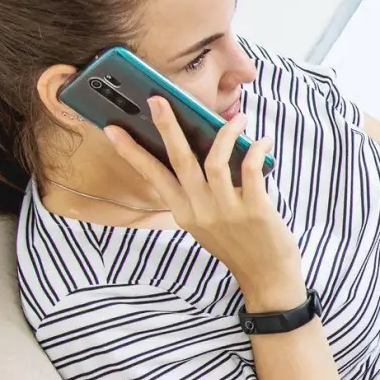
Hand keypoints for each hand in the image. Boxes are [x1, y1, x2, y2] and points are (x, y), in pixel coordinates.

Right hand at [107, 97, 304, 310]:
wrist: (267, 280)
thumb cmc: (240, 247)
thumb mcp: (207, 224)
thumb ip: (199, 195)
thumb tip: (200, 153)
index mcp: (184, 213)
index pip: (153, 176)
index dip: (132, 152)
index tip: (112, 130)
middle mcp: (200, 210)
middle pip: (178, 160)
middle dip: (166, 127)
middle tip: (158, 100)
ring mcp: (226, 211)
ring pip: (214, 160)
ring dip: (225, 133)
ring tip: (238, 119)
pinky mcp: (255, 210)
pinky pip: (250, 169)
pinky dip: (255, 149)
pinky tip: (261, 141)